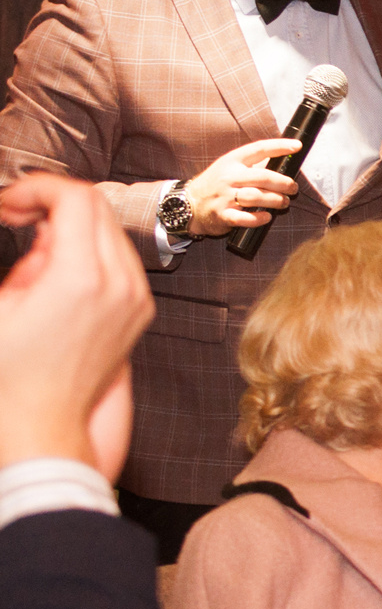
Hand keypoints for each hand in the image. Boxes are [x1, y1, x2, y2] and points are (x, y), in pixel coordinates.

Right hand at [0, 173, 154, 473]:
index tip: (9, 202)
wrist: (42, 420)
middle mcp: (120, 284)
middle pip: (97, 207)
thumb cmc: (9, 370)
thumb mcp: (1, 303)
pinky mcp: (140, 310)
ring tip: (31, 243)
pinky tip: (57, 265)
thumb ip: (25, 256)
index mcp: (82, 278)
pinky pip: (121, 258)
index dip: (37, 188)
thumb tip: (40, 226)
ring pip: (111, 229)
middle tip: (14, 215)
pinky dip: (91, 247)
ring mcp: (137, 298)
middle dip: (52, 200)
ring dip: (72, 222)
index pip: (76, 198)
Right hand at [184, 136, 302, 235]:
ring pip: (257, 196)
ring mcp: (224, 197)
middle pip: (263, 177)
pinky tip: (267, 216)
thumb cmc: (216, 184)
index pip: (258, 149)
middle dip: (284, 183)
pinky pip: (245, 218)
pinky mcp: (222, 215)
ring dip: (276, 200)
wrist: (188, 204)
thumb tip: (283, 161)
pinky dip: (259, 218)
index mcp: (232, 161)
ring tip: (284, 202)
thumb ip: (253, 165)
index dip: (279, 146)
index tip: (296, 146)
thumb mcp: (230, 167)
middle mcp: (228, 177)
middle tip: (293, 188)